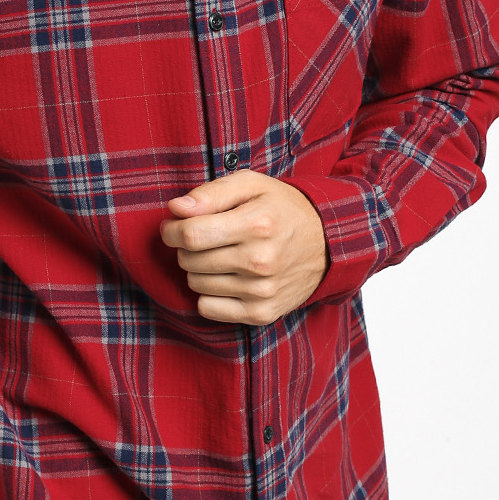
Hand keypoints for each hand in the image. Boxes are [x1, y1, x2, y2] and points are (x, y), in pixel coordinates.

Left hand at [158, 169, 329, 324]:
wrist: (327, 243)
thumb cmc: (281, 208)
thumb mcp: (251, 185)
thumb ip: (210, 193)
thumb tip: (175, 209)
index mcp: (256, 224)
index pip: (190, 235)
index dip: (171, 230)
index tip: (173, 226)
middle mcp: (260, 261)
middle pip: (190, 260)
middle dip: (186, 247)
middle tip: (203, 238)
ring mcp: (262, 291)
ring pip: (195, 284)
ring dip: (198, 269)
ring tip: (220, 255)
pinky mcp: (261, 313)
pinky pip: (207, 308)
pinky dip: (209, 294)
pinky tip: (226, 278)